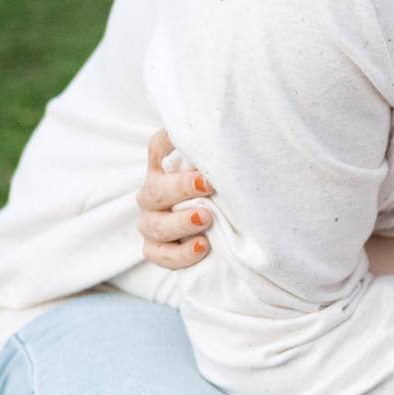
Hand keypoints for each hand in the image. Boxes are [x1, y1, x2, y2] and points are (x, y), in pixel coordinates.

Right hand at [136, 128, 212, 267]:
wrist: (212, 233)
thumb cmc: (217, 193)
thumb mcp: (217, 173)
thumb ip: (219, 161)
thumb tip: (242, 143)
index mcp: (164, 169)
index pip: (157, 147)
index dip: (168, 140)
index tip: (188, 140)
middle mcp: (152, 195)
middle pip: (157, 189)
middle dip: (182, 187)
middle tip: (208, 185)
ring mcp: (151, 223)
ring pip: (156, 224)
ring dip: (181, 222)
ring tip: (206, 218)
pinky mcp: (154, 249)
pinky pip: (161, 254)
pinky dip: (181, 253)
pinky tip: (202, 246)